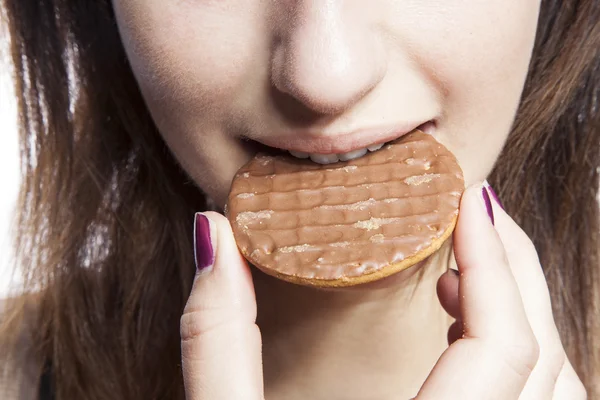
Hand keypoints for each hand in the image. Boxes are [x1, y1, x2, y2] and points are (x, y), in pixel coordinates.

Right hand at [179, 185, 586, 399]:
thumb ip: (217, 338)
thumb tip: (214, 234)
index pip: (499, 345)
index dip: (495, 261)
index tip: (468, 197)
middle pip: (545, 359)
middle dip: (517, 271)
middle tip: (474, 212)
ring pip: (561, 393)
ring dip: (527, 316)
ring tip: (470, 270)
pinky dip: (526, 363)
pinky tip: (470, 340)